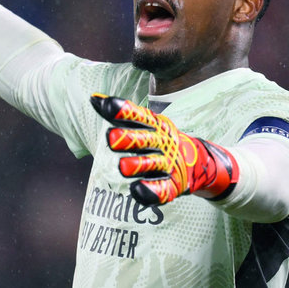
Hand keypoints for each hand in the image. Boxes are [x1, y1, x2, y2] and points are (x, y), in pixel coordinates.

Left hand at [91, 93, 238, 205]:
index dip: (123, 111)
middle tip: (110, 138)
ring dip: (137, 165)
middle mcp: (163, 143)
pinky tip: (137, 190)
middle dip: (128, 139)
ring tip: (122, 167)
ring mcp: (169, 164)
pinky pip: (162, 189)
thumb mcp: (145, 123)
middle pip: (145, 140)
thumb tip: (92, 97)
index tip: (107, 106)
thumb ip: (119, 113)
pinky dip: (150, 191)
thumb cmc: (160, 139)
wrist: (196, 161)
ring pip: (152, 164)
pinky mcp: (173, 185)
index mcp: (156, 126)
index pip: (139, 115)